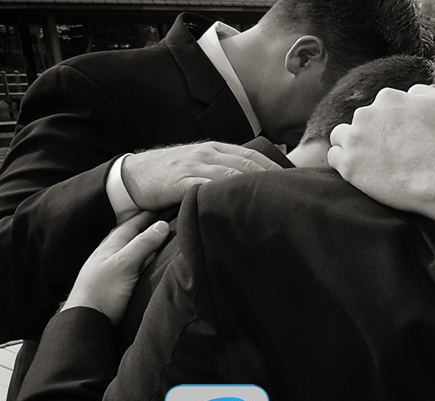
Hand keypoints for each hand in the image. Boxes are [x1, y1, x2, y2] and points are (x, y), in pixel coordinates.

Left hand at [62, 212, 169, 325]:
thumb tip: (162, 224)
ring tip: (155, 238)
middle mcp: (108, 254)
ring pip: (126, 249)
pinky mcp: (112, 284)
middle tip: (161, 219)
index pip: (131, 224)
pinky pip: (128, 264)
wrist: (85, 321)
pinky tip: (143, 264)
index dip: (147, 215)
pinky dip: (138, 258)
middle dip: (143, 226)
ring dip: (140, 242)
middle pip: (127, 234)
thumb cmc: (103, 291)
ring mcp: (108, 269)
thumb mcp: (125, 264)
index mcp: (110, 245)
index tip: (163, 207)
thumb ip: (143, 244)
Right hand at [121, 142, 280, 210]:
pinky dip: (224, 197)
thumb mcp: (198, 164)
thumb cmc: (168, 174)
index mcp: (214, 149)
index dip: (274, 167)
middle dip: (270, 178)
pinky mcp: (180, 183)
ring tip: (273, 202)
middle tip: (290, 194)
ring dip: (253, 189)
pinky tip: (239, 207)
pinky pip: (206, 188)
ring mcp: (193, 166)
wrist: (131, 176)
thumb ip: (221, 169)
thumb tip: (250, 184)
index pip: (253, 155)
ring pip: (231, 175)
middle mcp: (207, 154)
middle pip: (247, 164)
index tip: (293, 180)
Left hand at [328, 85, 434, 227]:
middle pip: (362, 120)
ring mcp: (355, 140)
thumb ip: (424, 92)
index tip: (402, 138)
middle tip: (389, 153)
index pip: (382, 106)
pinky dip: (344, 163)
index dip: (392, 122)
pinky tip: (358, 171)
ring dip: (352, 145)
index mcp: (389, 97)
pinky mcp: (349, 166)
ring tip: (368, 161)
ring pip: (341, 136)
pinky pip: (335, 158)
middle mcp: (367, 113)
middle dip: (372, 133)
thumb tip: (410, 94)